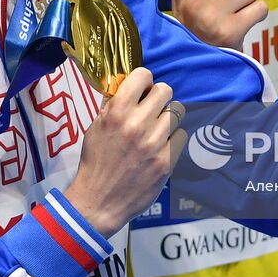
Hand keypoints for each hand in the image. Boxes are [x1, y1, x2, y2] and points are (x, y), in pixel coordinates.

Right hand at [64, 68, 186, 236]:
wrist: (99, 200)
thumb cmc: (96, 162)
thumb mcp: (96, 127)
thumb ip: (112, 104)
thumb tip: (128, 84)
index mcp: (117, 112)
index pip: (143, 75)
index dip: (144, 81)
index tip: (142, 90)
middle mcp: (137, 124)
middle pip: (165, 91)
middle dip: (158, 98)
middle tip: (152, 109)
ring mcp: (154, 143)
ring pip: (177, 112)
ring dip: (168, 118)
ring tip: (157, 129)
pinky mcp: (166, 161)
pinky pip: (181, 135)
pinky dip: (173, 139)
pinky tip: (161, 146)